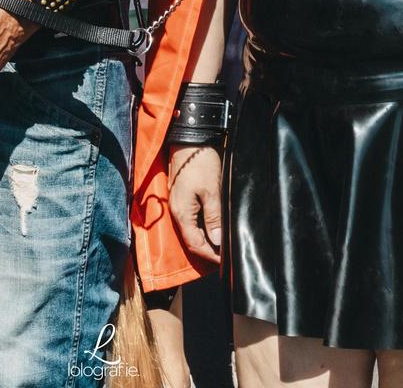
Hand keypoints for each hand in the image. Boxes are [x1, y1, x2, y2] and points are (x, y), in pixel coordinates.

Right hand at [167, 143, 223, 264]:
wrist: (189, 140)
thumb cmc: (200, 163)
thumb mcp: (211, 191)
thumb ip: (213, 218)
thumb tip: (217, 241)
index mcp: (182, 213)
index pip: (195, 244)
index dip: (210, 255)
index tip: (225, 261)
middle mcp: (177, 212)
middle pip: (192, 240)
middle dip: (209, 250)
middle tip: (226, 255)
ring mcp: (178, 204)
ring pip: (191, 230)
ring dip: (206, 239)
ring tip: (222, 244)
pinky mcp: (182, 197)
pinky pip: (191, 219)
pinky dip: (202, 227)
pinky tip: (213, 227)